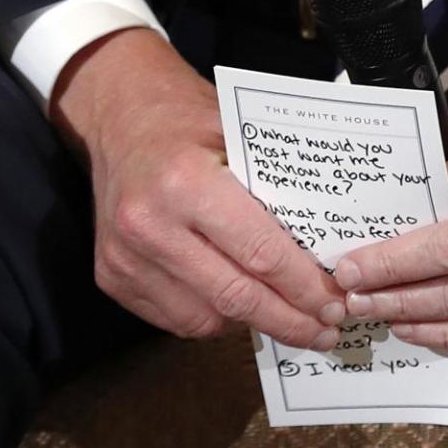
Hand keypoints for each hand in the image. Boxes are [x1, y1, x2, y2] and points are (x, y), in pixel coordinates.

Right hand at [52, 29, 343, 349]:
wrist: (119, 116)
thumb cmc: (188, 122)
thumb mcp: (241, 136)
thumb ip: (280, 190)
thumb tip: (333, 250)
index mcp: (185, 182)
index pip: (261, 253)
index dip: (304, 288)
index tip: (335, 304)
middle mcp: (149, 224)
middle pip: (236, 296)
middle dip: (289, 321)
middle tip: (325, 331)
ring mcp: (125, 257)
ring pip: (206, 318)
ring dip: (253, 323)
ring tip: (288, 317)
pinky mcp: (112, 277)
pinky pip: (176, 319)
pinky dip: (214, 318)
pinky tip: (239, 304)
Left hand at [335, 83, 447, 348]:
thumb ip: (439, 161)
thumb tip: (379, 197)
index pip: (445, 204)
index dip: (393, 233)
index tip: (352, 246)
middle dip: (391, 274)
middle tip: (347, 284)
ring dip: (410, 308)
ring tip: (367, 307)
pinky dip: (447, 333)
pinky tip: (409, 327)